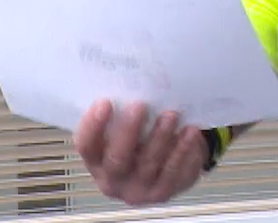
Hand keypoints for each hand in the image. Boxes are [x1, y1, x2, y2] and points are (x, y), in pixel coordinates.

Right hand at [74, 101, 205, 205]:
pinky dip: (183, 150)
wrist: (166, 172)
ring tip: (171, 115)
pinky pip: (173, 171)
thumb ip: (121, 118)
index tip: (105, 102)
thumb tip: (129, 86)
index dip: (93, 126)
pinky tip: (190, 131)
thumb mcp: (125, 134)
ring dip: (160, 137)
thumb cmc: (140, 144)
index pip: (87, 146)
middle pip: (117, 158)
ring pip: (148, 163)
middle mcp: (112, 181)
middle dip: (128, 131)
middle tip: (140, 105)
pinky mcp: (162, 193)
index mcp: (96, 163)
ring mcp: (137, 190)